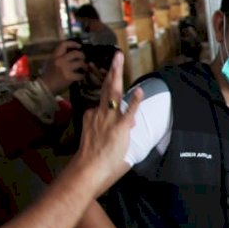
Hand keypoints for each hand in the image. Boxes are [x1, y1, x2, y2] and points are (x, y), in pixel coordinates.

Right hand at [40, 40, 84, 93]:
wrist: (44, 88)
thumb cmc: (47, 75)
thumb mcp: (50, 62)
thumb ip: (59, 57)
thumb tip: (70, 53)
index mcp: (54, 56)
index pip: (63, 44)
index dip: (73, 43)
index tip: (79, 46)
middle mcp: (60, 60)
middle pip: (76, 53)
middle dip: (82, 56)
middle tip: (83, 59)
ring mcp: (65, 68)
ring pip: (81, 63)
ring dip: (84, 66)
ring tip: (84, 69)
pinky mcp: (69, 77)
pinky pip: (81, 74)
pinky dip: (82, 76)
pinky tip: (80, 77)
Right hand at [73, 52, 140, 191]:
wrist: (88, 170)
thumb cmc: (93, 161)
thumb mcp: (102, 141)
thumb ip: (117, 129)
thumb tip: (134, 121)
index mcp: (92, 116)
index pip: (106, 102)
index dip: (115, 101)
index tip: (121, 102)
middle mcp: (99, 114)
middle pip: (107, 89)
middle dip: (112, 71)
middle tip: (116, 56)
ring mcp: (109, 119)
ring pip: (114, 94)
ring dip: (117, 76)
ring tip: (119, 60)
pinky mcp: (119, 128)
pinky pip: (129, 112)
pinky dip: (136, 101)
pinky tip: (140, 91)